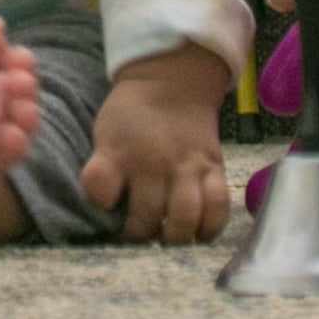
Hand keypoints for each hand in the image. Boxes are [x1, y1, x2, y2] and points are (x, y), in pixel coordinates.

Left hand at [79, 43, 232, 244]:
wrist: (173, 82)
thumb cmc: (132, 115)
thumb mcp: (104, 134)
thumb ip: (99, 170)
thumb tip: (103, 206)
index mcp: (121, 152)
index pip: (102, 189)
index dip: (102, 207)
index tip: (108, 213)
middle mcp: (156, 161)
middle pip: (148, 215)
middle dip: (140, 235)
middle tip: (139, 234)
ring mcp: (188, 166)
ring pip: (185, 216)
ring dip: (174, 236)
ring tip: (167, 237)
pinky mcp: (215, 168)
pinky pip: (219, 205)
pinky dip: (210, 227)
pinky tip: (198, 234)